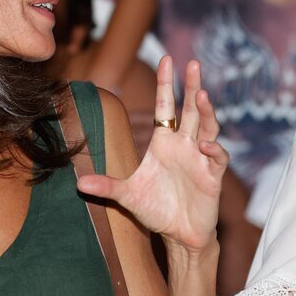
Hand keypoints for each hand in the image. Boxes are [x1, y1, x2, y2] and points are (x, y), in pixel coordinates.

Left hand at [77, 57, 227, 253]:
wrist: (179, 236)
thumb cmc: (156, 210)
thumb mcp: (128, 197)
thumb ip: (107, 187)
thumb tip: (78, 183)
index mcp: (163, 143)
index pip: (165, 107)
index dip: (166, 84)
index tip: (166, 59)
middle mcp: (183, 145)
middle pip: (190, 109)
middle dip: (192, 85)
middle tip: (194, 63)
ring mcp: (200, 158)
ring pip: (207, 127)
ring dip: (205, 111)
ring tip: (201, 95)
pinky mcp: (212, 176)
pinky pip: (216, 157)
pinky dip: (213, 149)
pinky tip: (204, 145)